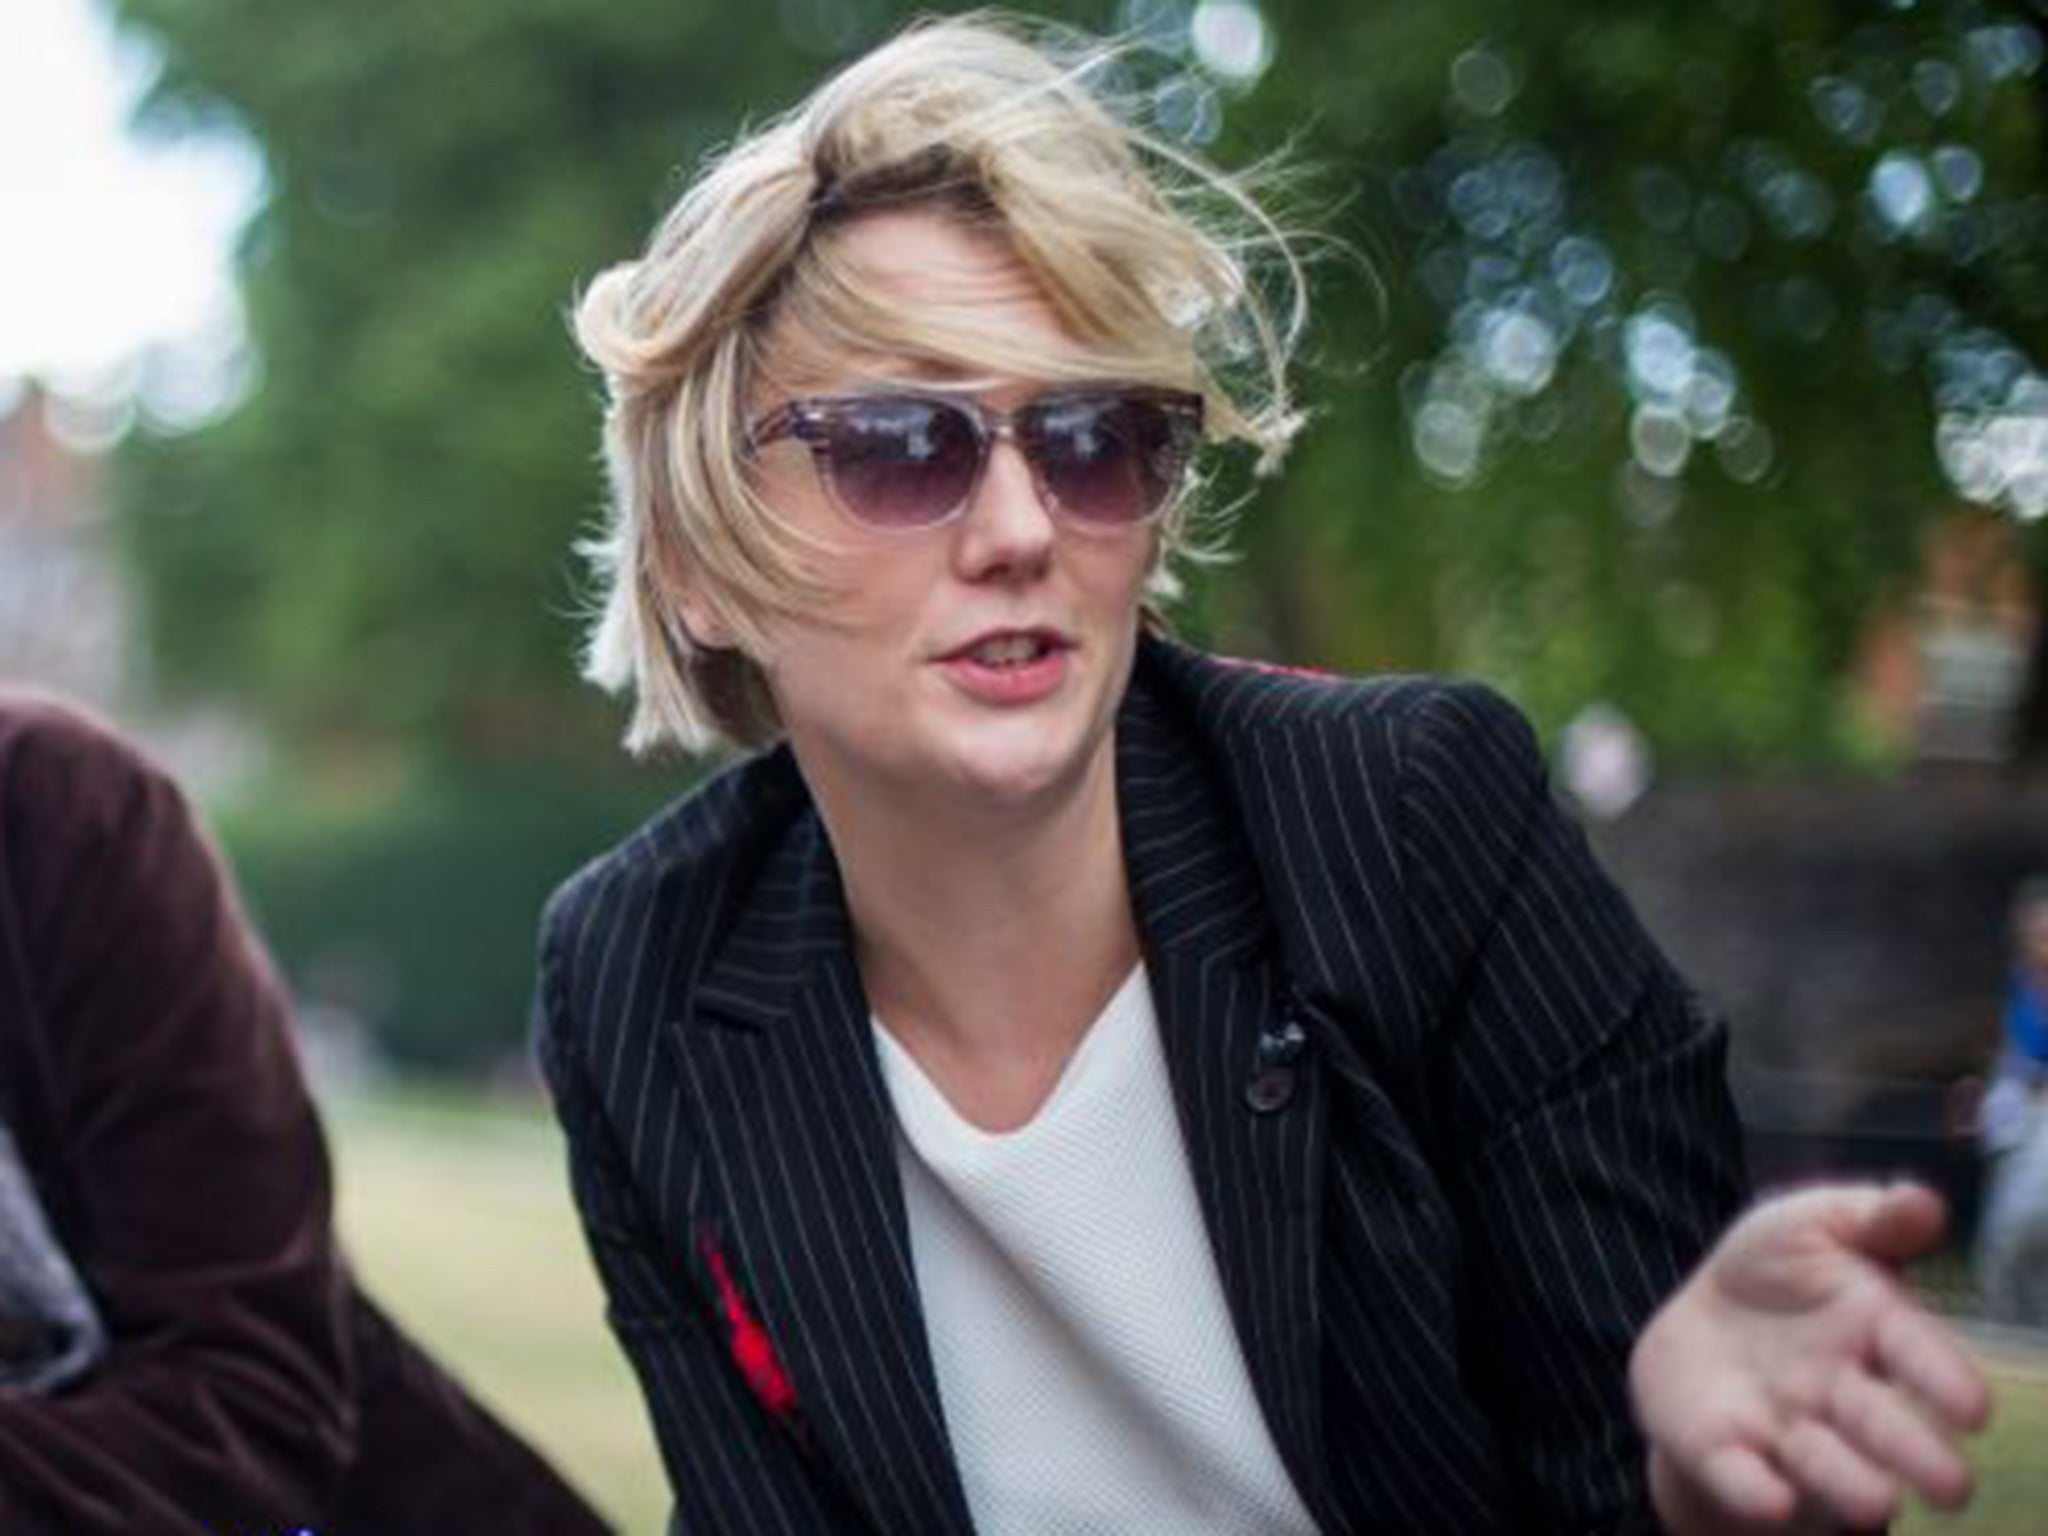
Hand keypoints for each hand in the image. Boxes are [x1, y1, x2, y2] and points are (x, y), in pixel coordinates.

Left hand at [1631, 1183, 1990, 1532]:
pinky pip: (1740, 1476)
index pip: (1918, 1353)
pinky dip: (1753, 1490)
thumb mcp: (1814, 1224)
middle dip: (1917, 1456)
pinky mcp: (1725, 1452)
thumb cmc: (1776, 1270)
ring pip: (1826, 1465)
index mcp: (1874, 1329)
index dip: (1945, 1380)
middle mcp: (1840, 1393)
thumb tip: (1925, 1201)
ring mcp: (1784, 1427)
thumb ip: (1871, 1217)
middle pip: (1884, 1427)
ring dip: (1851, 1484)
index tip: (1972, 1408)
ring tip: (1879, 1505)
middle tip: (1952, 1488)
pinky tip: (1768, 1496)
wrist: (1697, 1320)